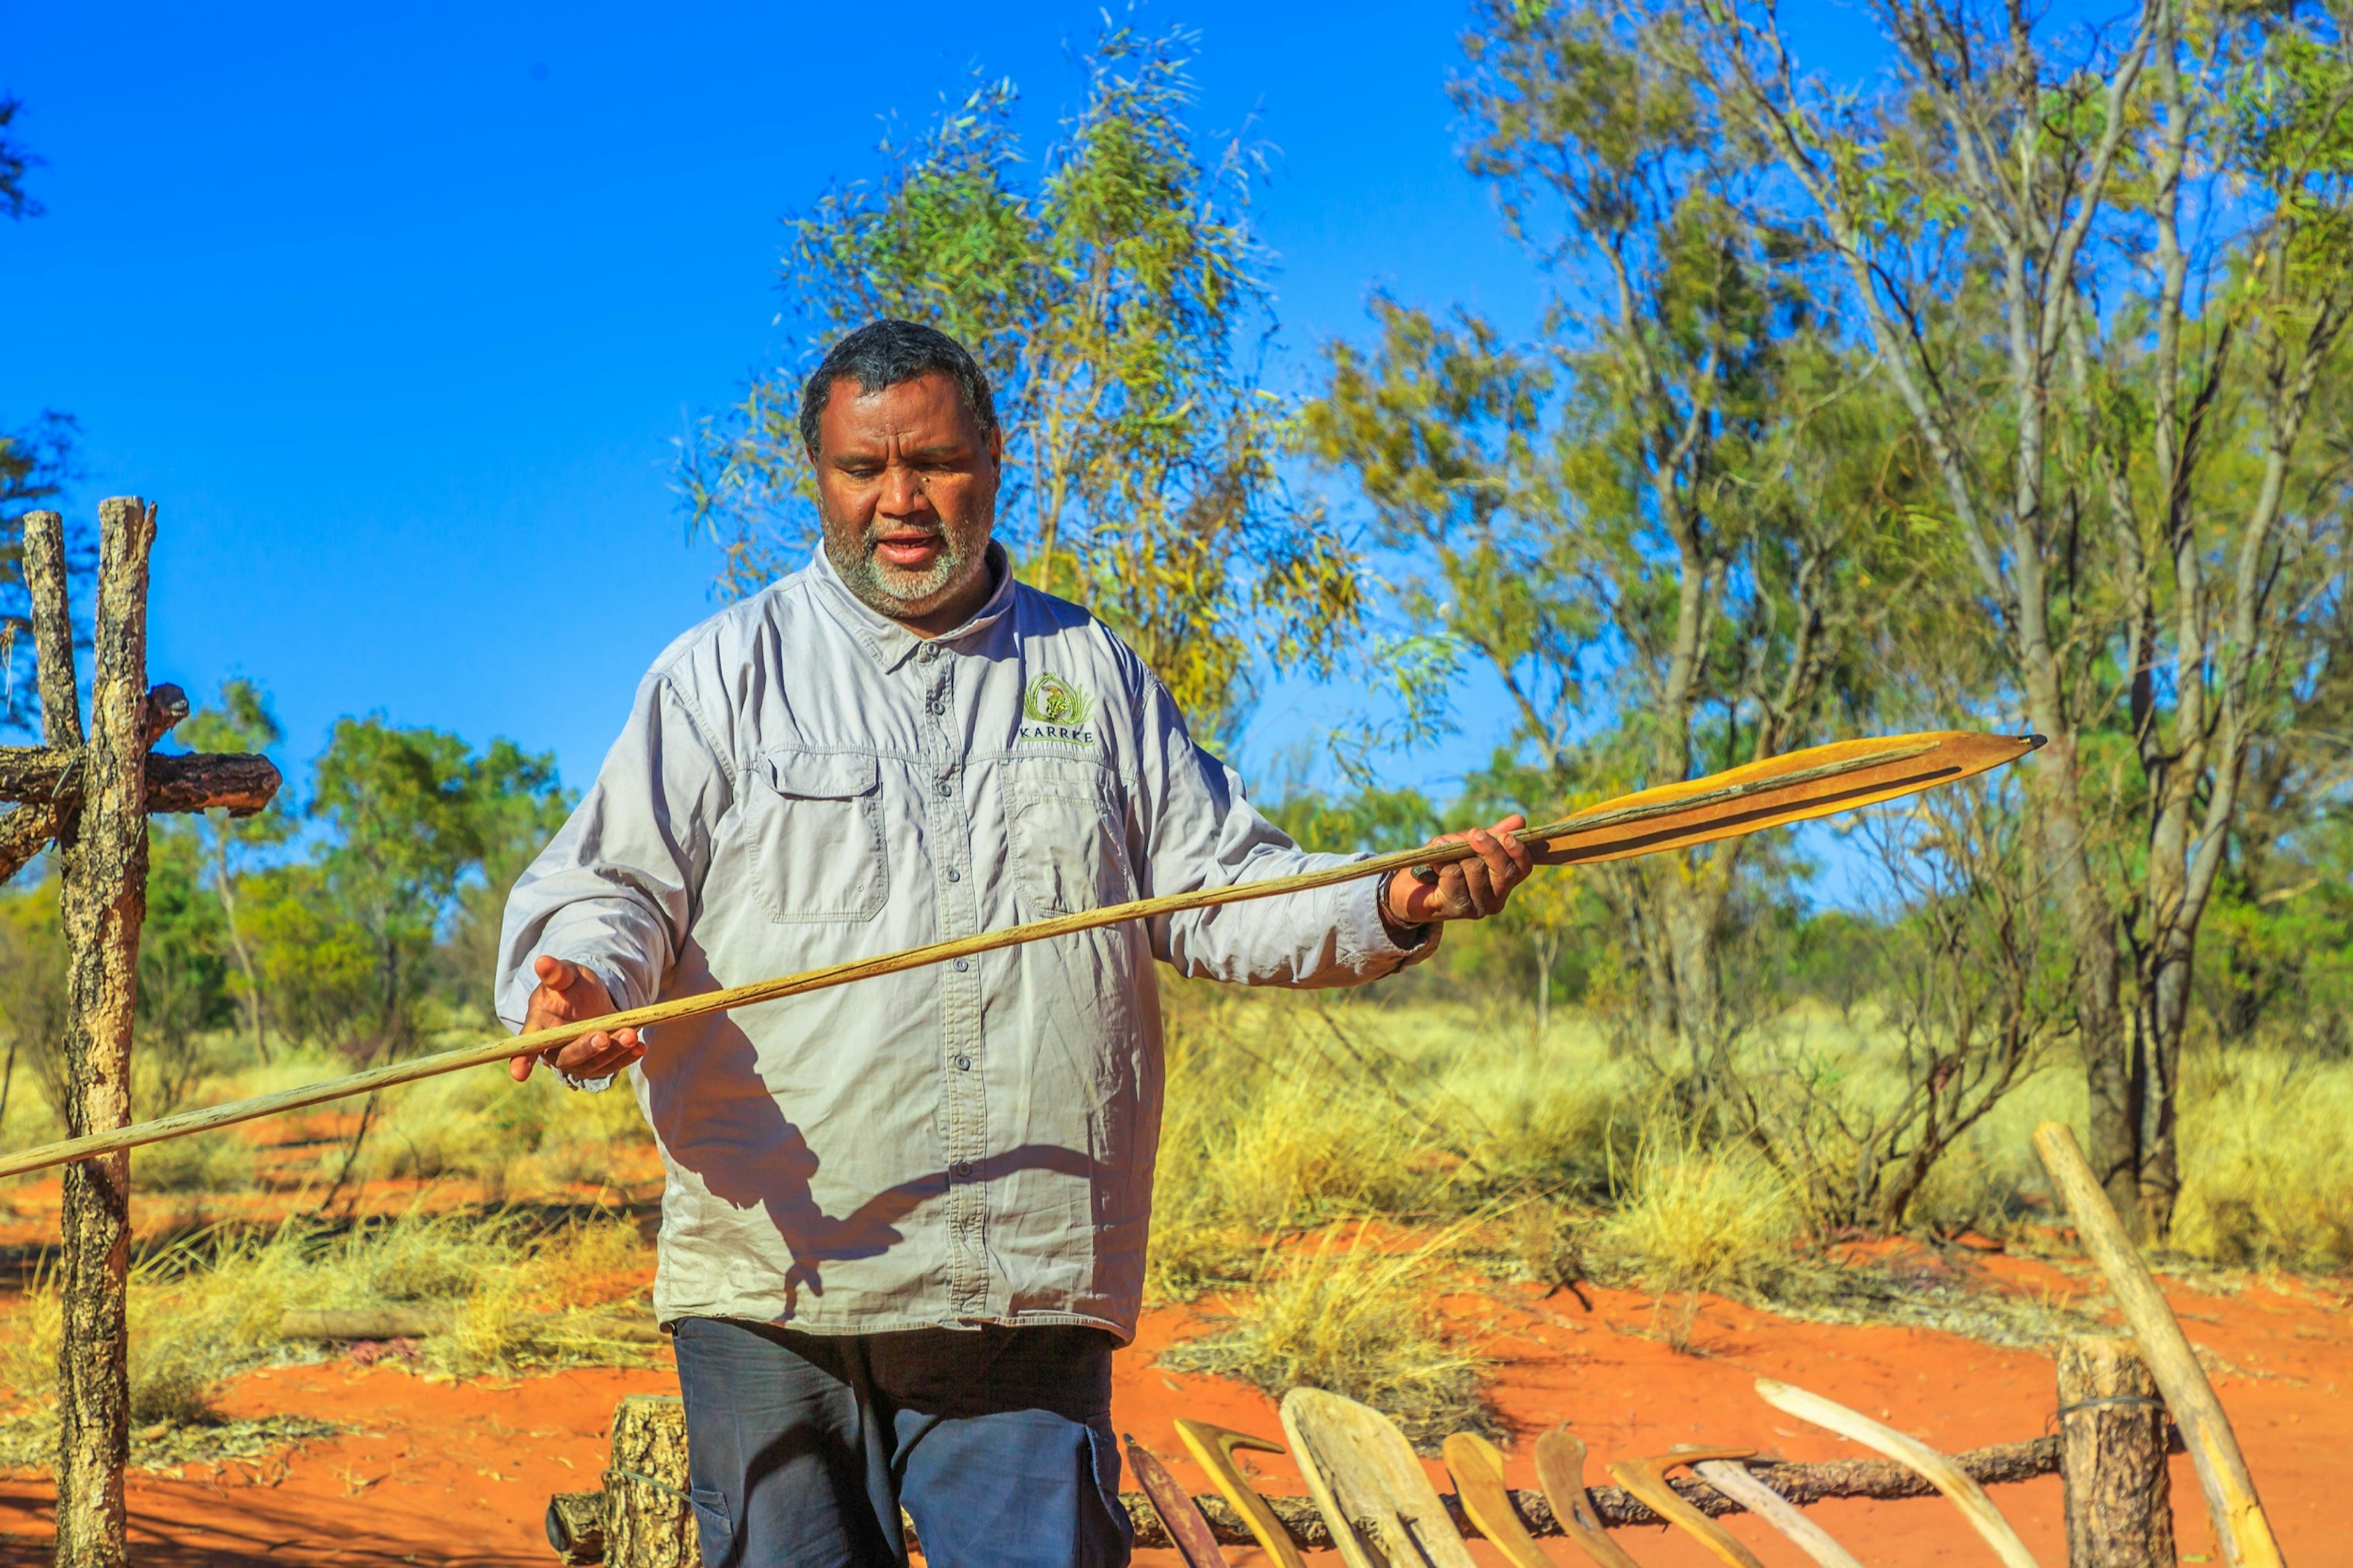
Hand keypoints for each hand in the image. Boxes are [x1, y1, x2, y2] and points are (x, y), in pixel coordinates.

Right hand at [509, 955, 644, 1082]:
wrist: (594, 999)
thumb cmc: (572, 987)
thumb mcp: (567, 975)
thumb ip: (557, 973)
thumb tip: (543, 961)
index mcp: (538, 1028)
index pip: (525, 1047)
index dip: (520, 1060)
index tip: (519, 1073)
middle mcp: (554, 1050)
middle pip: (565, 1056)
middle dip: (585, 1048)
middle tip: (603, 1037)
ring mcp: (577, 1060)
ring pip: (593, 1063)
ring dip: (613, 1051)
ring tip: (630, 1035)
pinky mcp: (598, 1064)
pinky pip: (612, 1064)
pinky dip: (627, 1057)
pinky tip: (640, 1047)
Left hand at [1382, 813, 1533, 929]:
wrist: (1412, 887)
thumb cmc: (1445, 861)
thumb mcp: (1469, 843)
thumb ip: (1493, 834)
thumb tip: (1519, 820)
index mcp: (1505, 880)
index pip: (1523, 868)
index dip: (1518, 851)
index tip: (1506, 836)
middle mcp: (1496, 898)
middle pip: (1504, 871)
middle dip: (1489, 848)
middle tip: (1474, 833)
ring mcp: (1477, 906)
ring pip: (1476, 870)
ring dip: (1457, 853)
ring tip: (1443, 846)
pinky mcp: (1456, 909)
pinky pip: (1454, 875)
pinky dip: (1442, 863)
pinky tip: (1433, 863)